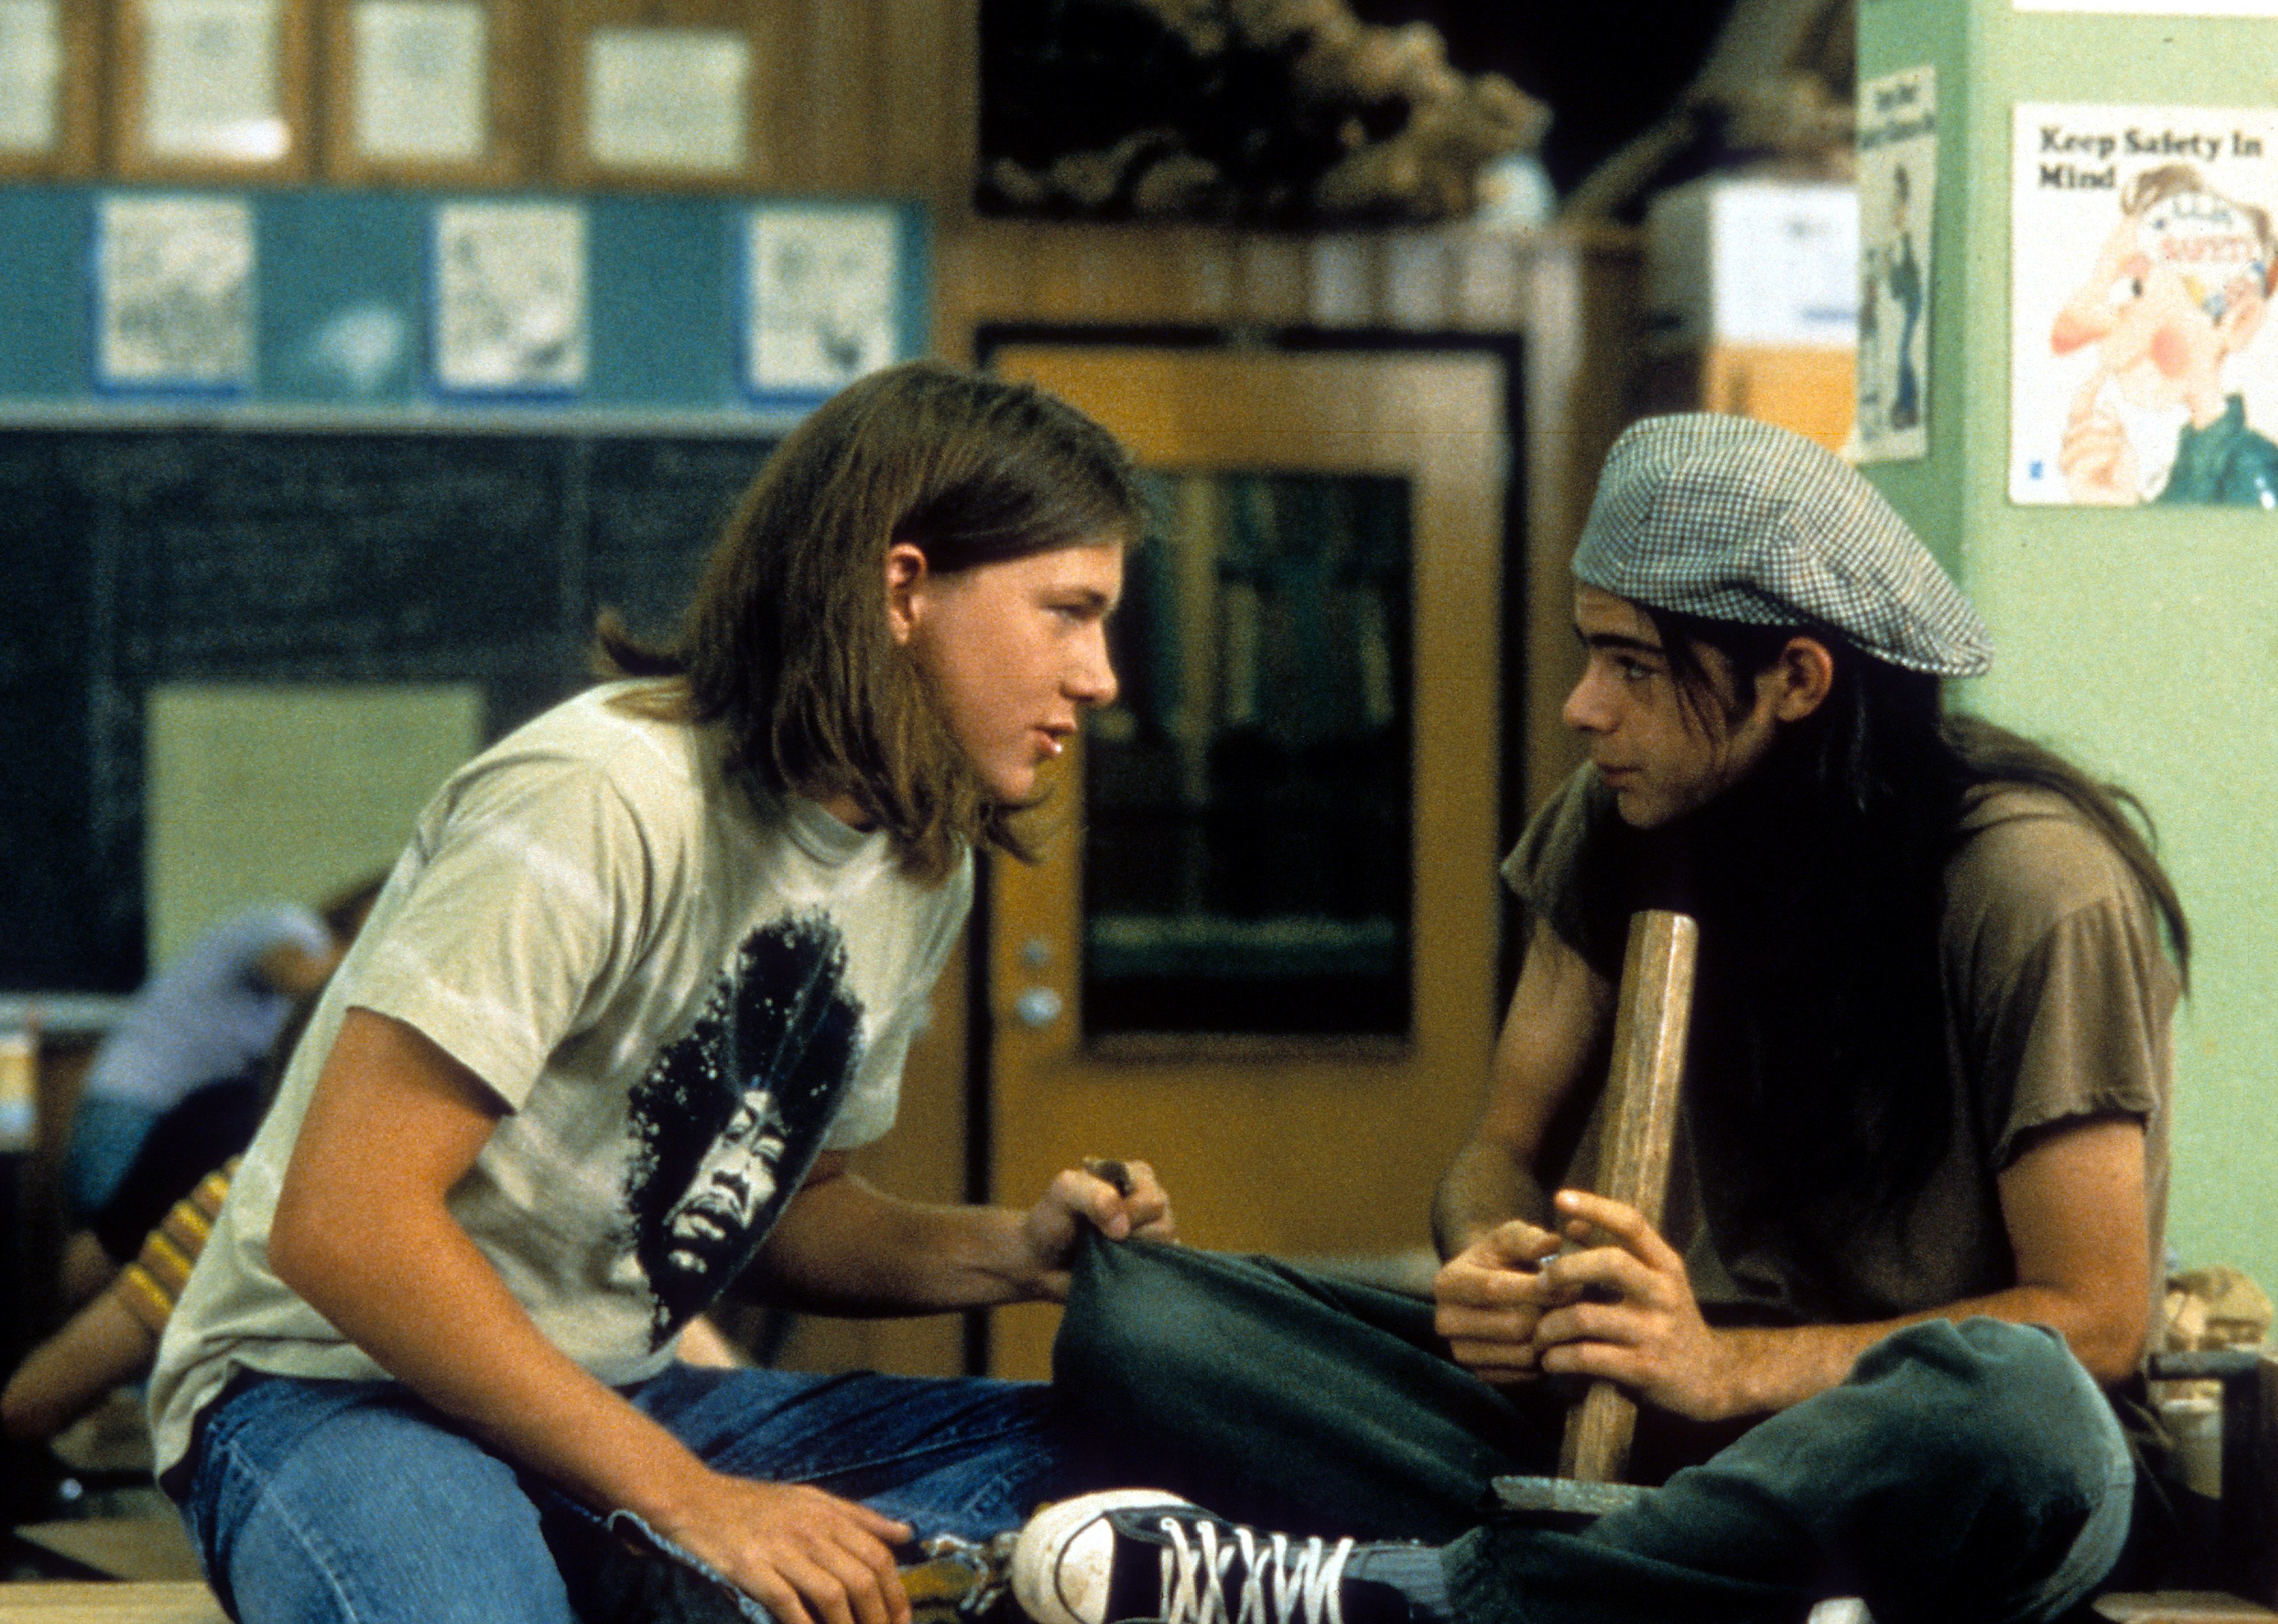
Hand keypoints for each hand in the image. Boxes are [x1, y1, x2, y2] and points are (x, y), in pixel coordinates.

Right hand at [661, 1472, 912, 1623]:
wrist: (695, 1498)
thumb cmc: (755, 1503)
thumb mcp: (812, 1498)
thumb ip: (859, 1517)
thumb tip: (906, 1533)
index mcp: (828, 1513)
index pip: (878, 1555)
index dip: (896, 1592)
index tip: (901, 1619)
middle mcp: (810, 1530)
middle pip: (861, 1579)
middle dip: (879, 1617)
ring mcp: (780, 1549)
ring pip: (832, 1595)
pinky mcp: (751, 1568)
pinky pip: (788, 1604)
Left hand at [1020, 1160, 1174, 1299]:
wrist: (1039, 1261)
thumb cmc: (1052, 1220)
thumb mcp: (1063, 1192)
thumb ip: (1093, 1195)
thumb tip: (1122, 1228)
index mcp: (1136, 1177)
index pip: (1153, 1197)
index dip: (1127, 1214)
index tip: (1096, 1220)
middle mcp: (1150, 1204)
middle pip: (1164, 1224)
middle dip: (1128, 1235)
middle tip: (1099, 1239)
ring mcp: (1153, 1236)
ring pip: (1165, 1249)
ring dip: (1130, 1255)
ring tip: (1105, 1253)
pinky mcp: (1150, 1265)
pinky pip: (1163, 1272)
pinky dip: (1140, 1273)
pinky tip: (1118, 1270)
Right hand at [1432, 1219, 1562, 1384]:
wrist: (1489, 1291)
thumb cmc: (1503, 1258)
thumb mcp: (1511, 1238)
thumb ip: (1529, 1238)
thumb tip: (1552, 1242)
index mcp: (1447, 1282)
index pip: (1494, 1289)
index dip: (1536, 1288)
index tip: (1570, 1284)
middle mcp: (1446, 1321)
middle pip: (1512, 1326)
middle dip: (1550, 1315)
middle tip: (1576, 1306)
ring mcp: (1461, 1352)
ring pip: (1523, 1354)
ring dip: (1552, 1339)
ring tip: (1566, 1319)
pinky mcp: (1480, 1375)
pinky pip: (1524, 1375)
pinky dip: (1545, 1359)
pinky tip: (1552, 1338)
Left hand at [1527, 1189, 1738, 1421]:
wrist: (1709, 1380)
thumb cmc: (1669, 1324)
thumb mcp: (1656, 1284)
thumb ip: (1619, 1254)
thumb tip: (1573, 1225)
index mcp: (1666, 1266)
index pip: (1631, 1224)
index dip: (1595, 1206)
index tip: (1560, 1198)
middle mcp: (1664, 1293)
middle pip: (1609, 1262)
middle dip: (1563, 1269)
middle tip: (1539, 1284)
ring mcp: (1655, 1332)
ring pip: (1584, 1316)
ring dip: (1549, 1326)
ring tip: (1539, 1334)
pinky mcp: (1643, 1369)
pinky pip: (1586, 1357)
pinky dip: (1559, 1359)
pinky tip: (1551, 1361)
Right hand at [2059, 372, 2140, 504]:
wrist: (2126, 502)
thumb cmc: (2124, 476)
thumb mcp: (2123, 442)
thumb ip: (2112, 426)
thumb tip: (2105, 406)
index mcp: (2084, 438)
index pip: (2080, 408)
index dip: (2088, 388)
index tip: (2103, 370)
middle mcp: (2072, 449)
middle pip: (2076, 422)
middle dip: (2100, 423)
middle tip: (2119, 434)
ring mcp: (2069, 466)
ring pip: (2077, 438)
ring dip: (2103, 441)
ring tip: (2117, 450)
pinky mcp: (2071, 481)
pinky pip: (2081, 459)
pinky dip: (2100, 456)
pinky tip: (2111, 461)